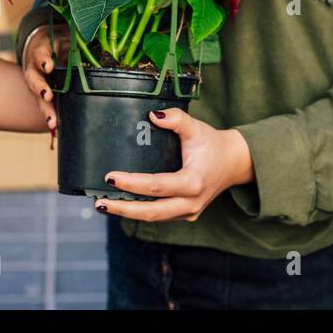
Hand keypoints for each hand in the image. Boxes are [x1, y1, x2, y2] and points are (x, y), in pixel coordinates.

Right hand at [21, 24, 70, 132]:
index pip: (40, 54)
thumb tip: (98, 40)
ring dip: (45, 110)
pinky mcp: (43, 94)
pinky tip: (58, 128)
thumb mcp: (67, 35)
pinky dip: (51, 116)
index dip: (43, 60)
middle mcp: (35, 69)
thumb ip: (79, 38)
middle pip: (34, 79)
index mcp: (41, 51)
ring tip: (52, 122)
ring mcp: (37, 83)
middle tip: (48, 96)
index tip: (49, 66)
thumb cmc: (60, 40)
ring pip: (38, 97)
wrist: (45, 47)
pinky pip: (45, 106)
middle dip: (40, 88)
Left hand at [94, 110, 253, 221]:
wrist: (234, 163)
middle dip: (123, 209)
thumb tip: (153, 115)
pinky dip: (140, 211)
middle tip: (98, 202)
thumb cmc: (212, 144)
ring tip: (103, 205)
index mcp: (193, 182)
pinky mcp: (186, 214)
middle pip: (151, 212)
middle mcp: (191, 202)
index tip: (109, 177)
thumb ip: (177, 119)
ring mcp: (189, 212)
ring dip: (128, 212)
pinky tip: (122, 204)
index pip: (156, 186)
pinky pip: (160, 216)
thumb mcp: (196, 127)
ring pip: (154, 218)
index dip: (131, 183)